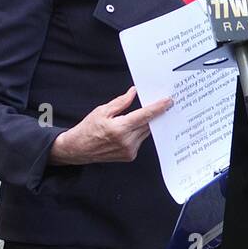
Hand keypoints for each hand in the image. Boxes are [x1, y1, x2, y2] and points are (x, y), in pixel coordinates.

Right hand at [48, 87, 171, 164]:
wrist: (79, 149)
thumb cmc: (88, 129)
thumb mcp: (102, 111)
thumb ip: (121, 102)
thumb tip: (134, 92)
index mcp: (119, 128)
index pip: (144, 116)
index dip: (158, 108)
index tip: (168, 101)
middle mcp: (126, 141)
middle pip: (148, 124)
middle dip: (153, 114)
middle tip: (159, 104)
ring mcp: (129, 150)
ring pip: (145, 133)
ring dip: (146, 124)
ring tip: (141, 116)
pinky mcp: (130, 156)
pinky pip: (140, 140)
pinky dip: (139, 132)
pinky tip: (132, 129)